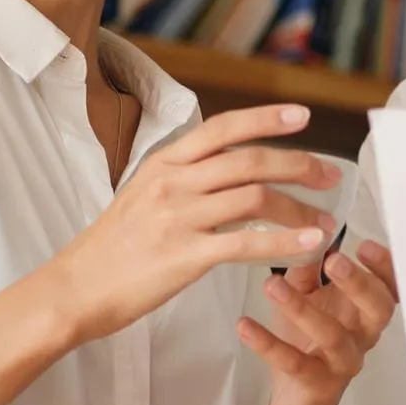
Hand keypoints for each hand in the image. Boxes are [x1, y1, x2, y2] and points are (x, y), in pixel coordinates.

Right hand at [52, 104, 340, 344]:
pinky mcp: (183, 256)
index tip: (302, 116)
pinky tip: (308, 245)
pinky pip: (245, 243)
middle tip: (329, 175)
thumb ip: (183, 177)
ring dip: (298, 207)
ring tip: (324, 219)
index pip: (223, 129)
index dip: (265, 118)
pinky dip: (284, 242)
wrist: (76, 288)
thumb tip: (226, 166)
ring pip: (254, 198)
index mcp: (164, 163)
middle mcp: (172, 182)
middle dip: (299, 164)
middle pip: (250, 161)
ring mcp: (177, 217)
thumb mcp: (142, 193)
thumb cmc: (113, 247)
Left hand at [239, 241, 398, 404]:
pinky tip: (244, 325)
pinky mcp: (316, 383)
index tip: (364, 244)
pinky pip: (293, 362)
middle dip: (358, 283)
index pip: (389, 286)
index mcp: (365, 311)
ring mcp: (342, 361)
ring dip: (302, 308)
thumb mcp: (308, 296)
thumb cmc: (306, 340)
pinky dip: (267, 343)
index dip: (384, 266)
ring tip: (272, 285)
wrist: (298, 399)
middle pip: (378, 309)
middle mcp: (363, 336)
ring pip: (333, 336)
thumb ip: (309, 268)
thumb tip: (306, 233)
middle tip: (334, 261)